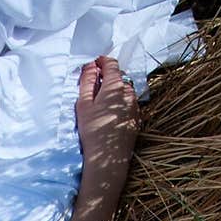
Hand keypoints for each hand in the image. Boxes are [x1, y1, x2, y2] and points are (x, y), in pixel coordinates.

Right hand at [76, 56, 140, 195]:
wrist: (108, 159)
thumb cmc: (92, 131)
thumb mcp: (83, 105)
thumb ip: (87, 82)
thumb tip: (90, 66)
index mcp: (115, 85)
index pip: (111, 63)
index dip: (102, 61)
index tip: (94, 64)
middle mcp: (129, 92)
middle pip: (119, 77)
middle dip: (107, 78)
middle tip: (94, 87)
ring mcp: (134, 105)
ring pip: (124, 91)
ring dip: (114, 92)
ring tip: (102, 104)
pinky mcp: (136, 118)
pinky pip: (128, 104)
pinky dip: (120, 104)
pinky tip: (110, 116)